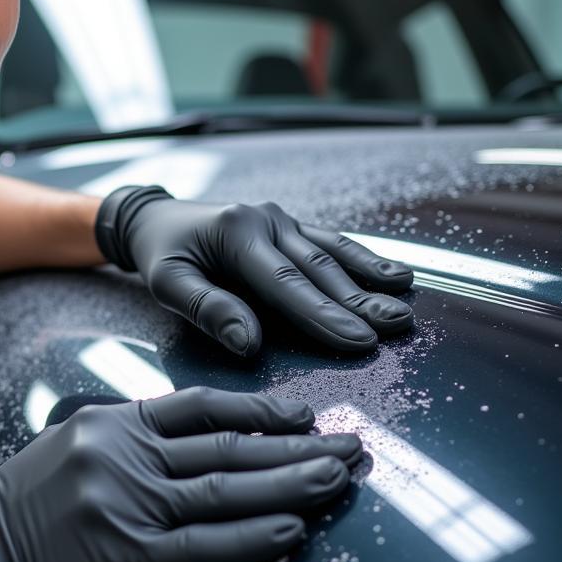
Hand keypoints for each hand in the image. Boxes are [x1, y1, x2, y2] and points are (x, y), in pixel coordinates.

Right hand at [0, 388, 360, 561]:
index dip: (260, 410)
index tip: (304, 416)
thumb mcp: (78, 439)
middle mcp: (128, 455)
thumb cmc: (30, 494)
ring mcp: (130, 504)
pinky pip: (202, 545)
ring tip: (340, 478)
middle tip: (352, 446)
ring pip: (226, 490)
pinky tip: (293, 529)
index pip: (203, 406)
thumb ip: (137, 432)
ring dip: (290, 484)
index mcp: (119, 422)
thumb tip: (202, 433)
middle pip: (228, 447)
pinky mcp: (129, 555)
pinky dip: (251, 537)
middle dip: (296, 447)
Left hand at [96, 186, 413, 356]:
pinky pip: (331, 244)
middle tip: (396, 329)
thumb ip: (207, 309)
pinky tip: (394, 275)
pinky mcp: (290, 226)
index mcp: (237, 232)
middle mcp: (266, 220)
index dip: (322, 314)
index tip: (356, 341)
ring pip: (332, 254)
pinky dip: (364, 260)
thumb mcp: (166, 283)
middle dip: (359, 302)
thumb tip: (250, 344)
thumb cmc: (162, 256)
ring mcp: (282, 220)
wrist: (156, 218)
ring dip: (370, 281)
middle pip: (318, 269)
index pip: (284, 283)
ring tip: (404, 305)